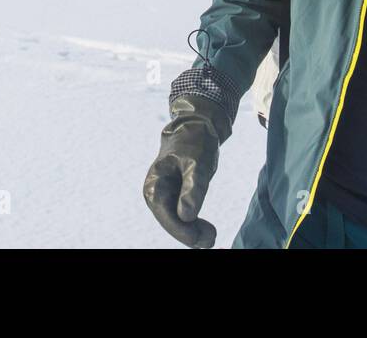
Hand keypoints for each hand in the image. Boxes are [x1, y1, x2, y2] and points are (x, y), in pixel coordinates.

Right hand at [142, 93, 231, 247]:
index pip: (165, 214)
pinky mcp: (174, 197)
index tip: (201, 238)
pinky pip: (181, 216)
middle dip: (188, 234)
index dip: (182, 230)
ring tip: (212, 235)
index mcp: (154, 184)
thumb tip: (186, 216)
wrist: (197, 128)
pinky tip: (206, 229)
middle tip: (211, 239)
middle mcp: (155, 192)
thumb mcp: (197, 163)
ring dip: (191, 232)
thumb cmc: (195, 142)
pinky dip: (192, 225)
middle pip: (169, 221)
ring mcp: (164, 196)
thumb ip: (192, 189)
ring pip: (175, 222)